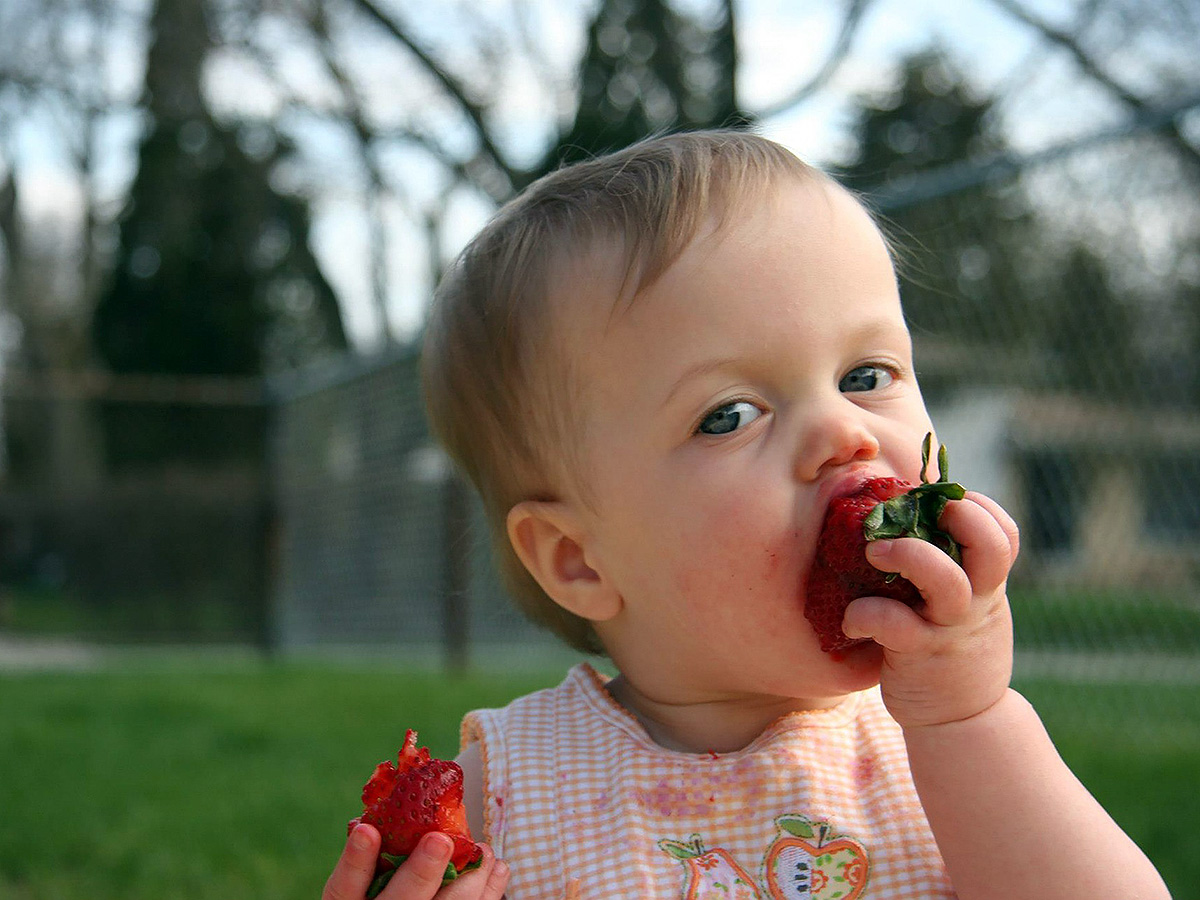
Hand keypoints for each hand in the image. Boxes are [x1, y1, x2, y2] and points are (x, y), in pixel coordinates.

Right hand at [323, 824, 508, 899]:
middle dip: (423, 870)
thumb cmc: (381, 891)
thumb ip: (374, 854)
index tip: (368, 830)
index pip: (345, 885)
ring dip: (469, 877)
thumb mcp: (363, 880)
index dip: (356, 859)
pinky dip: (490, 890)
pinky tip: (497, 868)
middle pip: (402, 899)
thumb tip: (394, 803)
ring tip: (482, 849)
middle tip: (440, 839)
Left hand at [842, 491, 1019, 728]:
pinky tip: (852, 620)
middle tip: (917, 511)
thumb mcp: (968, 608)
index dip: (979, 508)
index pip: (1004, 534)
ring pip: (946, 581)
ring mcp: (950, 628)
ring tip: (875, 550)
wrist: (962, 721)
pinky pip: (893, 625)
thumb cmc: (952, 650)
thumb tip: (908, 518)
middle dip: (960, 516)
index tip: (942, 502)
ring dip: (908, 555)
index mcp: (987, 585)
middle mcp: (976, 602)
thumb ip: (953, 570)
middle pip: (991, 545)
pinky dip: (865, 614)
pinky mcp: (920, 655)